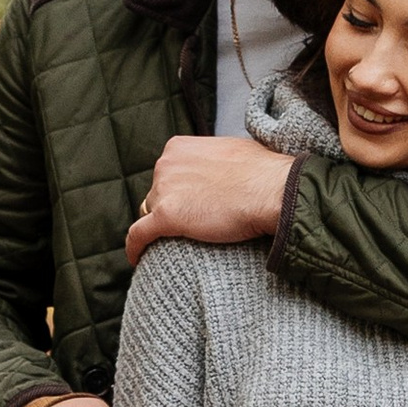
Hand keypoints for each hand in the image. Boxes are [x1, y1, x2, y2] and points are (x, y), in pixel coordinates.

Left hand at [127, 134, 287, 258]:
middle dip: (169, 207)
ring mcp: (164, 189)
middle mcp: (165, 164)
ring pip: (149, 213)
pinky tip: (136, 258)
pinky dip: (135, 247)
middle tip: (190, 223)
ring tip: (172, 243)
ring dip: (160, 226)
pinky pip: (138, 235)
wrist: (272, 191)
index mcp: (178, 148)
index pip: (166, 173)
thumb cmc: (262, 172)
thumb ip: (211, 158)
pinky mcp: (166, 216)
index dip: (176, 190)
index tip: (186, 204)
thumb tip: (217, 167)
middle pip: (155, 193)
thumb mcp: (230, 150)